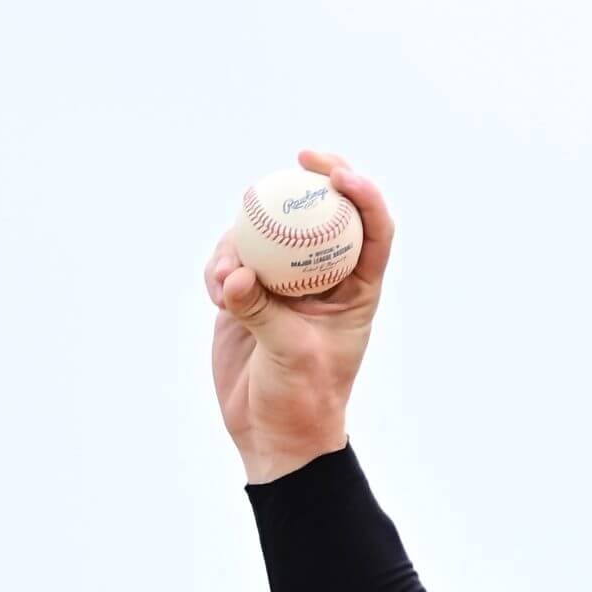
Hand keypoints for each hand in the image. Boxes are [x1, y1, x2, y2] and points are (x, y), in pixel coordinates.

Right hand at [204, 150, 394, 481]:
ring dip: (245, 241)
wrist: (272, 431)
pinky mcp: (246, 293)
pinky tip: (217, 294)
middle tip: (299, 159)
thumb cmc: (303, 399)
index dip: (364, 195)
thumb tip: (235, 275)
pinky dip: (219, 270)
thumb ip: (263, 312)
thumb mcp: (292, 356)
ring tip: (230, 280)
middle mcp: (322, 279)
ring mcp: (283, 282)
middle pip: (323, 215)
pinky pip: (230, 261)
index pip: (373, 231)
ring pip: (267, 234)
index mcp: (357, 290)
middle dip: (314, 180)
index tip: (339, 175)